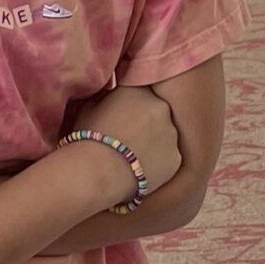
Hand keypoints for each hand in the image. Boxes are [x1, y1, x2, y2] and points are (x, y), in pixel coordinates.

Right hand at [67, 82, 180, 203]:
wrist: (98, 173)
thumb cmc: (88, 139)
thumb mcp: (89, 107)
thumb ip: (106, 96)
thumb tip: (110, 95)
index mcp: (139, 90)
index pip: (141, 92)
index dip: (131, 105)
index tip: (122, 115)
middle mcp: (161, 107)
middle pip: (156, 111)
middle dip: (146, 121)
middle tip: (128, 137)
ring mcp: (172, 133)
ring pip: (165, 134)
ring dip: (154, 141)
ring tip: (132, 155)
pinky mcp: (176, 157)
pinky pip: (168, 157)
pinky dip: (158, 161)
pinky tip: (139, 168)